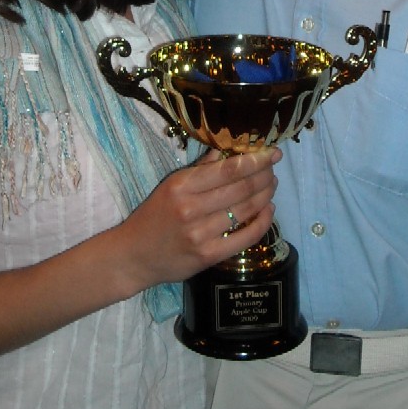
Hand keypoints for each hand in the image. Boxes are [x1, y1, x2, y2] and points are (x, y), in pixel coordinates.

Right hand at [115, 147, 281, 290]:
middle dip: (264, 175)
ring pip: (246, 210)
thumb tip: (228, 152)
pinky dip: (263, 221)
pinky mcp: (208, 256)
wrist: (134, 256)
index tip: (272, 153)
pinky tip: (269, 210)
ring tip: (272, 185)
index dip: (255, 160)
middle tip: (274, 168)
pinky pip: (245, 237)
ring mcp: (201, 234)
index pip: (227, 170)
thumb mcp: (170, 186)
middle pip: (241, 188)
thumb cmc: (152, 217)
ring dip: (265, 195)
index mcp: (181, 186)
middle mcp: (191, 208)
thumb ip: (200, 169)